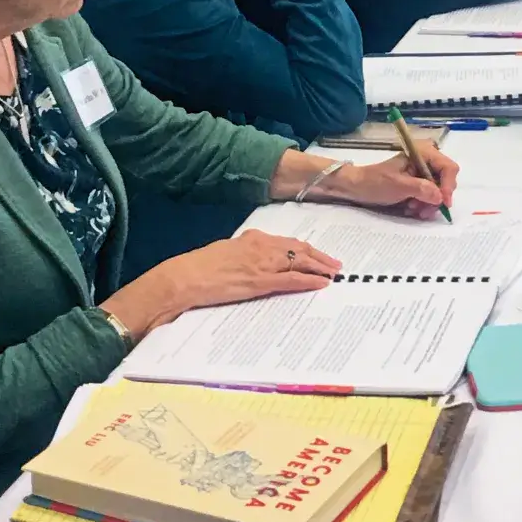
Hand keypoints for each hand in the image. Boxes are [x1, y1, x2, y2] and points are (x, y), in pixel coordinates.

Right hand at [103, 230, 341, 334]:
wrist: (186, 277)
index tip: (319, 254)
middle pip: (300, 250)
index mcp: (254, 238)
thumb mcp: (227, 251)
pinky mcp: (259, 281)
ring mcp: (262, 263)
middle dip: (320, 256)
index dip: (307, 249)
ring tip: (334, 274)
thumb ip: (246, 252)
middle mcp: (262, 246)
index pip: (288, 242)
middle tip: (336, 264)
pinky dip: (309, 281)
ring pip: (300, 263)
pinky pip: (291, 280)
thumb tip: (258, 260)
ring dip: (320, 268)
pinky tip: (321, 284)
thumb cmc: (201, 267)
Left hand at [318, 144, 459, 219]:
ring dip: (427, 204)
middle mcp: (426, 161)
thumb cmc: (375, 182)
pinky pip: (429, 197)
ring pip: (438, 192)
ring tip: (412, 209)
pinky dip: (422, 205)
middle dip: (436, 198)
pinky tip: (409, 209)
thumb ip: (421, 189)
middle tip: (422, 210)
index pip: (448, 167)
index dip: (449, 186)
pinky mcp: (417, 184)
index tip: (443, 203)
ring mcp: (422, 173)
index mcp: (423, 152)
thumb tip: (440, 197)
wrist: (356, 187)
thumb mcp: (398, 185)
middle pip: (445, 181)